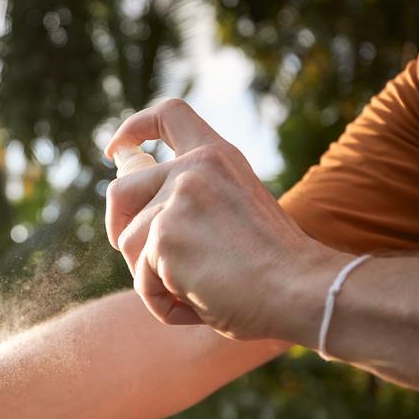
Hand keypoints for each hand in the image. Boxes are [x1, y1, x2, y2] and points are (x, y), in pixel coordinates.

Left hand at [103, 99, 341, 340]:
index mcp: (218, 157)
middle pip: (120, 191)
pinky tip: (202, 303)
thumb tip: (133, 212)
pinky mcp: (163, 237)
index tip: (117, 149)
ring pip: (128, 245)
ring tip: (203, 288)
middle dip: (119, 229)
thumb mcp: (235, 212)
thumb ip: (193, 201)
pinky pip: (142, 282)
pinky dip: (164, 303)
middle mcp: (194, 169)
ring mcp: (176, 200)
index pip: (169, 115)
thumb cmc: (274, 267)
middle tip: (147, 262)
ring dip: (154, 278)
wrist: (302, 290)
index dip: (133, 129)